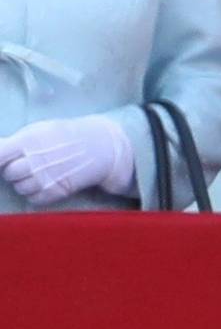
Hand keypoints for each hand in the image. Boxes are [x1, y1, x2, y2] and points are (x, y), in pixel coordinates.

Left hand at [0, 115, 135, 205]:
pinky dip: (37, 192)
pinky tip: (48, 180)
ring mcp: (44, 178)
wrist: (101, 146)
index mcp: (29, 141)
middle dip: (16, 169)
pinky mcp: (54, 192)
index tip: (2, 159)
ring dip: (26, 181)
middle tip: (29, 162)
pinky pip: (33, 198)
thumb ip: (16, 142)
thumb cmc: (67, 135)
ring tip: (41, 171)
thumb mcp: (41, 130)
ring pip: (20, 187)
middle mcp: (35, 161)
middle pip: (9, 173)